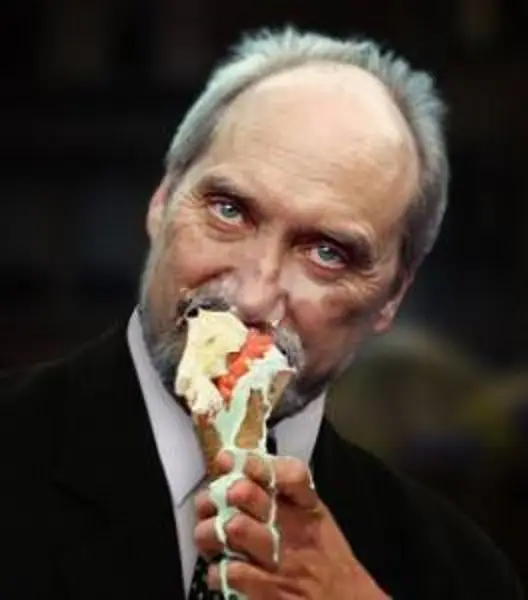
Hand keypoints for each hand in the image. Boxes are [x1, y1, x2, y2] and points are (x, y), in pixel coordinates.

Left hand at [194, 451, 389, 598]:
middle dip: (222, 493)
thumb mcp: (314, 515)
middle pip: (248, 494)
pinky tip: (223, 569)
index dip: (254, 463)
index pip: (287, 473)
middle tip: (213, 501)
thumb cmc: (324, 558)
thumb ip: (283, 490)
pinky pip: (230, 572)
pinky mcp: (269, 593)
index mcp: (306, 506)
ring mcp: (280, 561)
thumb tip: (240, 467)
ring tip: (211, 536)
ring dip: (211, 531)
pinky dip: (217, 571)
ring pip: (233, 529)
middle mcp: (293, 529)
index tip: (228, 459)